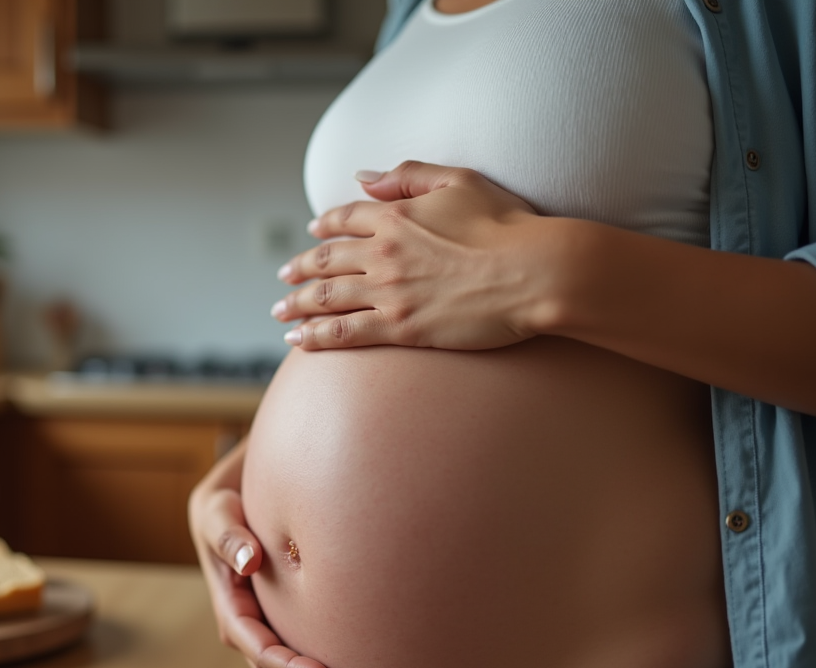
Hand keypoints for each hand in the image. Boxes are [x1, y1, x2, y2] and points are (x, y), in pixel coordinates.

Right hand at [188, 440, 372, 667]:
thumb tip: (249, 559)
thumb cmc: (231, 496)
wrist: (245, 490)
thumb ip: (228, 533)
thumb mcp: (217, 508)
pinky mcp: (293, 637)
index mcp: (230, 604)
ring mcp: (271, 638)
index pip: (256, 646)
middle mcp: (249, 630)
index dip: (287, 666)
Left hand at [273, 161, 557, 350]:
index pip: (344, 218)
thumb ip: (408, 177)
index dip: (324, 226)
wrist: (535, 271)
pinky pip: (344, 333)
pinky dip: (315, 337)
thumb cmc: (508, 225)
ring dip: (297, 305)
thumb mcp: (460, 181)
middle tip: (283, 277)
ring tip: (280, 312)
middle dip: (299, 270)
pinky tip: (298, 342)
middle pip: (325, 261)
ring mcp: (389, 292)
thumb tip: (363, 178)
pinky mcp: (400, 328)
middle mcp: (383, 252)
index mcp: (395, 215)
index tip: (311, 233)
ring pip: (326, 298)